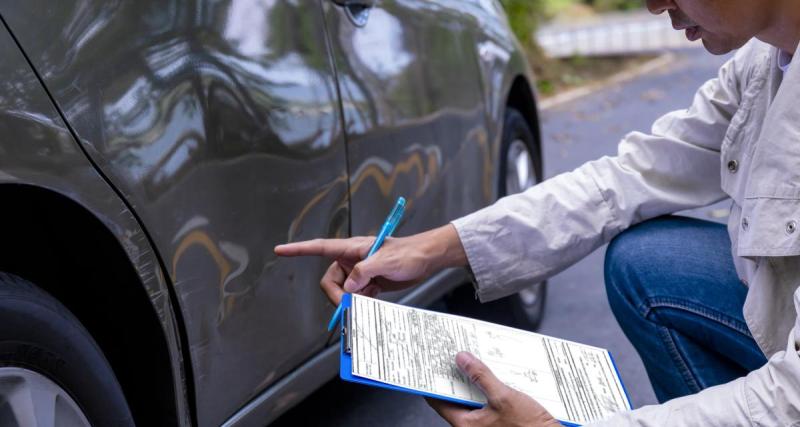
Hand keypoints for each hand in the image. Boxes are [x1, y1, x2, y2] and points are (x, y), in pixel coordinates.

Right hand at [274, 224, 466, 304]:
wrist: (426, 259)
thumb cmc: (408, 253)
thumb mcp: (386, 261)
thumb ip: (364, 272)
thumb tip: (349, 288)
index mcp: (351, 248)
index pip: (320, 247)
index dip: (298, 250)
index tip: (280, 250)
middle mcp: (352, 260)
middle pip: (330, 281)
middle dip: (338, 296)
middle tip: (351, 306)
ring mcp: (360, 272)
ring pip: (343, 292)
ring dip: (352, 301)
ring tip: (370, 300)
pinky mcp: (369, 283)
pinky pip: (356, 297)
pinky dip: (362, 302)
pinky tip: (375, 299)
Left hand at [427, 352, 559, 426]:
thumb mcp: (504, 397)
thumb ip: (481, 376)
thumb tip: (462, 359)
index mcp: (466, 425)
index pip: (439, 401)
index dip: (435, 381)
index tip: (434, 365)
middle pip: (458, 397)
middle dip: (459, 376)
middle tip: (457, 356)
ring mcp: (486, 425)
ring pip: (475, 398)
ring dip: (476, 381)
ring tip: (477, 361)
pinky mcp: (501, 421)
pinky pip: (489, 401)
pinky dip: (490, 388)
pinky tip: (497, 376)